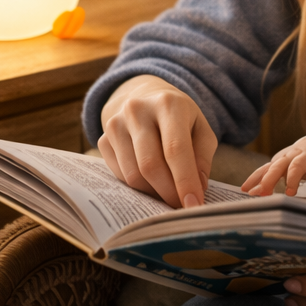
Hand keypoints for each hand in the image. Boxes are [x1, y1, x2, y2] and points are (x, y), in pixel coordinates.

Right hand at [97, 75, 217, 208]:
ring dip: (153, 193)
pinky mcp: (103, 140)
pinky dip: (138, 187)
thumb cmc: (179, 118)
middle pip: (150, 165)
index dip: (185, 180)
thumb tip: (197, 187)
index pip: (175, 148)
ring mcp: (116, 124)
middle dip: (168, 192)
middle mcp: (137, 110)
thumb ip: (203, 157)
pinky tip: (151, 183)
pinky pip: (120, 176)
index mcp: (167, 104)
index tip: (194, 205)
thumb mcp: (200, 129)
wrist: (145, 98)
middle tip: (181, 206)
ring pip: (133, 175)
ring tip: (168, 194)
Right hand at [241, 135, 305, 198]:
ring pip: (267, 167)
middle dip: (270, 179)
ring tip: (250, 193)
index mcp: (305, 155)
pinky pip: (262, 170)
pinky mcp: (274, 163)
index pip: (298, 165)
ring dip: (258, 180)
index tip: (290, 193)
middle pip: (278, 166)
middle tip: (264, 193)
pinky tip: (245, 189)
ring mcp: (280, 158)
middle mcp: (290, 155)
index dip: (293, 178)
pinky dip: (254, 179)